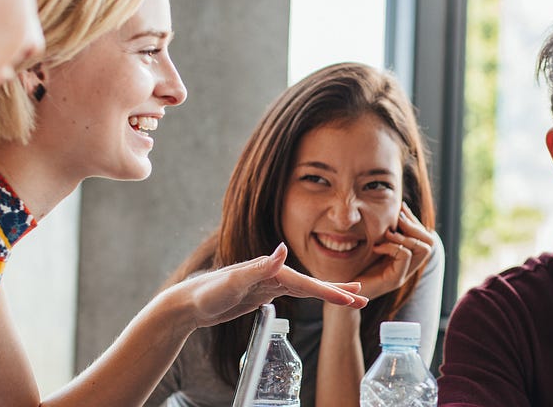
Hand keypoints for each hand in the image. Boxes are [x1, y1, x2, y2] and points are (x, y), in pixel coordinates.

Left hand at [173, 243, 366, 329]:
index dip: (330, 291)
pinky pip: (295, 295)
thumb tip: (284, 249)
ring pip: (306, 289)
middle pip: (312, 284)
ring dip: (329, 293)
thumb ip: (259, 267)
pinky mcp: (263, 293)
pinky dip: (311, 296)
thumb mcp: (232, 281)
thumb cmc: (206, 292)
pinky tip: (319, 296)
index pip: (307, 283)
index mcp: (270, 270)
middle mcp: (273, 273)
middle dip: (338, 291)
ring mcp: (269, 283)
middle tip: (364, 298)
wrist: (188, 303)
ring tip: (351, 297)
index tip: (352, 298)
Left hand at [351, 203, 437, 299]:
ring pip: (423, 249)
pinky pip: (405, 256)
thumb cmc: (353, 268)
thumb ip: (383, 233)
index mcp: (405, 259)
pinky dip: (392, 246)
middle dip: (415, 226)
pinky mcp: (394, 280)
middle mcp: (408, 268)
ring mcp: (403, 275)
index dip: (414, 220)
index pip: (425, 237)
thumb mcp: (371, 245)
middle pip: (430, 243)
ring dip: (406, 236)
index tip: (400, 209)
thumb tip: (392, 210)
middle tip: (398, 220)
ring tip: (388, 233)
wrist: (343, 292)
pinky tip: (377, 247)